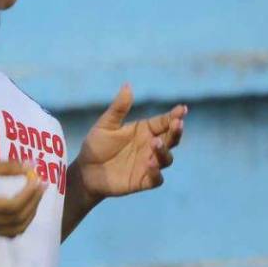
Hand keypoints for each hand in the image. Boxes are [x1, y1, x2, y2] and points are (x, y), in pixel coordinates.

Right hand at [0, 159, 46, 237]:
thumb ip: (8, 167)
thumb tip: (32, 166)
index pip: (15, 205)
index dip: (30, 194)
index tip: (38, 179)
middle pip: (18, 219)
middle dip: (34, 202)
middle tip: (41, 185)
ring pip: (16, 230)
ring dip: (29, 215)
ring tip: (35, 196)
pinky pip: (8, 232)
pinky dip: (20, 222)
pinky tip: (24, 207)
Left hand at [73, 84, 185, 200]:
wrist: (85, 171)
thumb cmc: (96, 145)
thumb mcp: (106, 124)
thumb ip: (119, 108)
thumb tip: (128, 85)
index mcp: (145, 130)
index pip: (164, 121)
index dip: (175, 115)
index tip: (182, 109)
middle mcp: (150, 146)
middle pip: (171, 139)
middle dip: (176, 131)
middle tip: (178, 123)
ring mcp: (148, 164)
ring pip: (166, 158)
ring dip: (164, 151)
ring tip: (156, 142)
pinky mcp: (143, 181)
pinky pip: (156, 179)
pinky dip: (156, 173)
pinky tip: (150, 164)